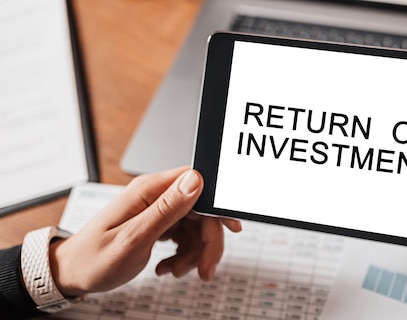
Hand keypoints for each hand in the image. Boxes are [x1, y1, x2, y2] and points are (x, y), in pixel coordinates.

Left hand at [48, 167, 241, 296]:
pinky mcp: (158, 222)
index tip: (230, 229)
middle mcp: (155, 195)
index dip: (218, 207)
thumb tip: (196, 180)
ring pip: (196, 226)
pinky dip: (183, 254)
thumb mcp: (133, 238)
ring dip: (193, 253)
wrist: (72, 273)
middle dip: (207, 242)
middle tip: (203, 269)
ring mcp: (157, 209)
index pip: (198, 183)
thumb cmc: (94, 258)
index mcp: (149, 190)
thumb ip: (167, 209)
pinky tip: (167, 266)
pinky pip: (185, 235)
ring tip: (175, 270)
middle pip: (201, 211)